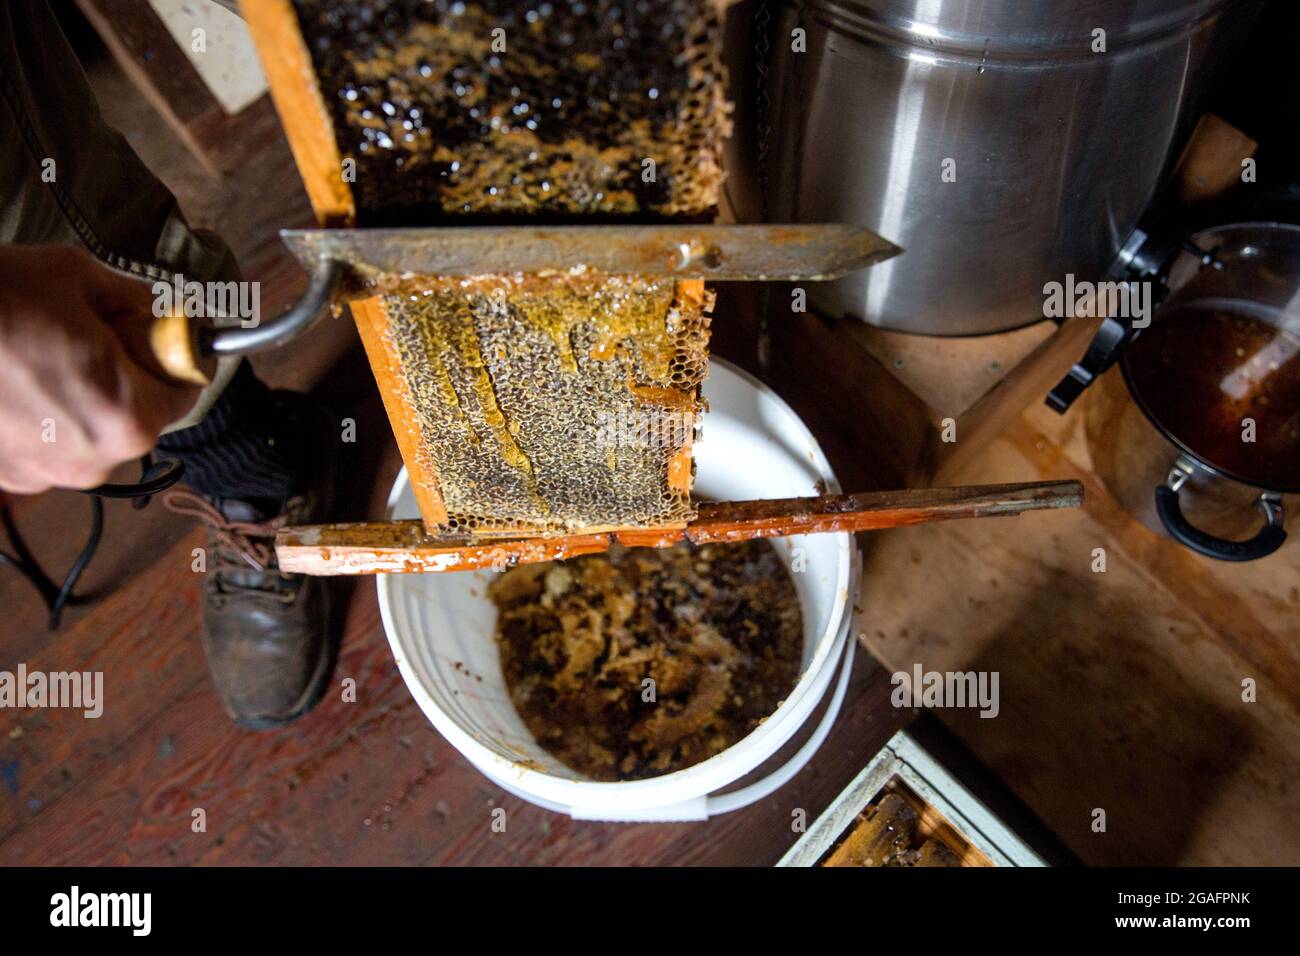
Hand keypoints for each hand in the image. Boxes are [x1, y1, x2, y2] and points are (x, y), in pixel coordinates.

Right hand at [0, 245, 197, 493]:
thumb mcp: (79, 278)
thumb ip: (137, 303)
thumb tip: (162, 314)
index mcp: (129, 419)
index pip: (185, 391)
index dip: (171, 356)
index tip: (151, 332)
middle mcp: (92, 463)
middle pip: (136, 415)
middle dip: (123, 375)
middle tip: (84, 332)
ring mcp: (43, 476)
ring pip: (88, 432)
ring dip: (78, 397)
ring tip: (37, 353)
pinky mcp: (4, 476)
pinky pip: (45, 445)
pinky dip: (40, 416)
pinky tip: (11, 380)